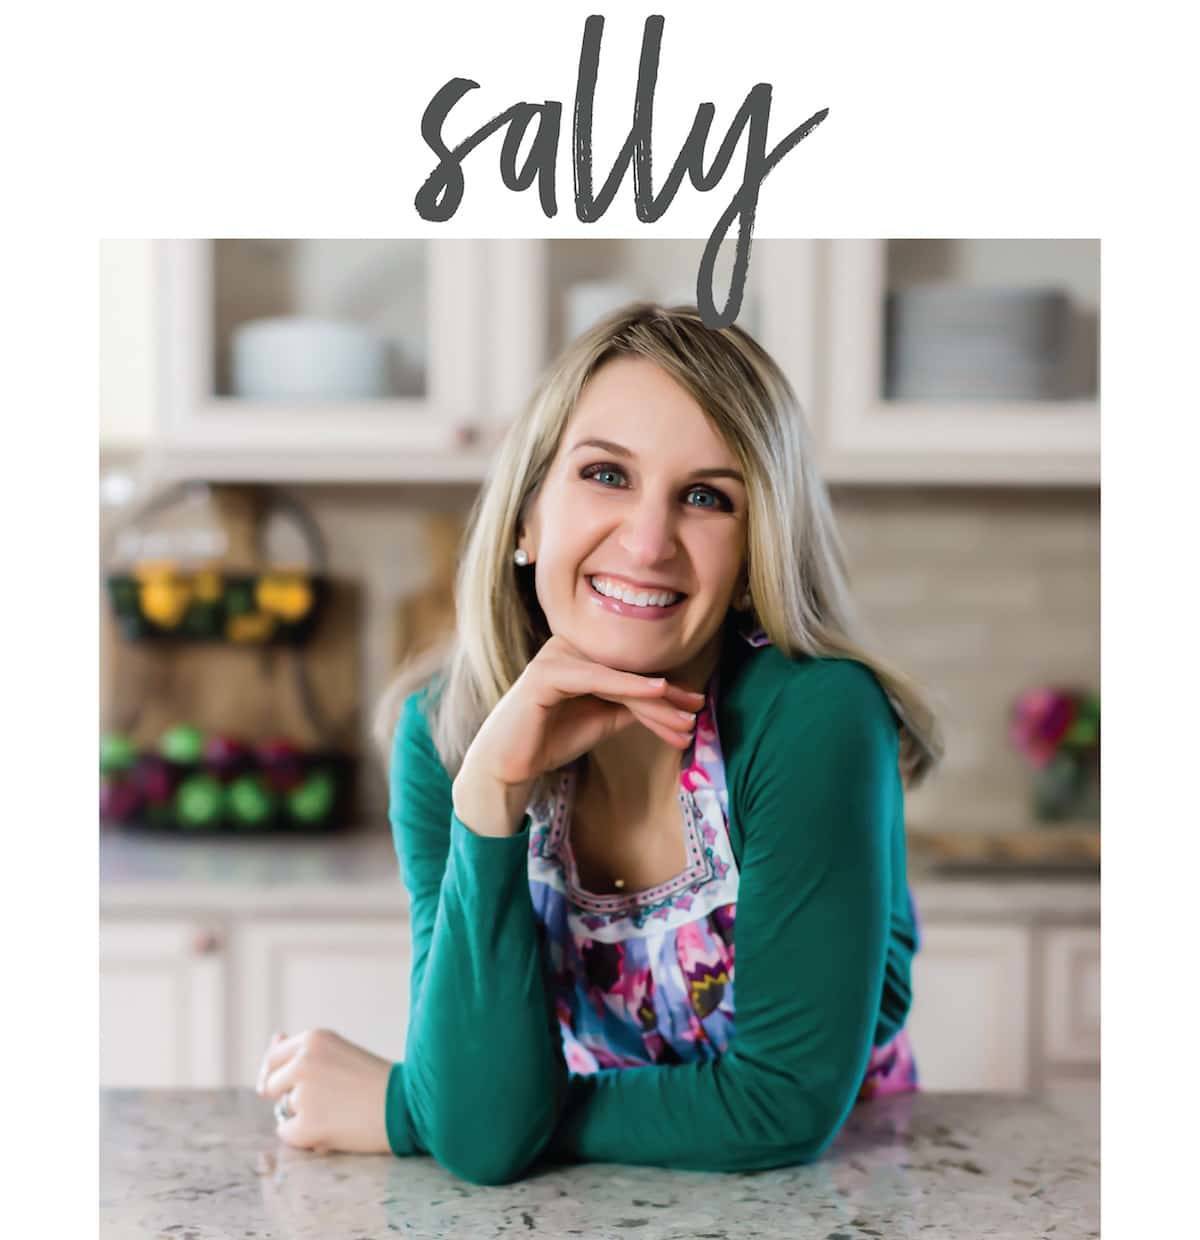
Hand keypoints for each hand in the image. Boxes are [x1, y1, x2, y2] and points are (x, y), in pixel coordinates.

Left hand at [256, 1028, 391, 1154]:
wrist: (406, 1106)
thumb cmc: (375, 1079)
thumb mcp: (339, 1052)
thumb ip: (303, 1049)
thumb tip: (275, 1037)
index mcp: (313, 1039)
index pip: (273, 1057)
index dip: (274, 1073)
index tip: (280, 1086)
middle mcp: (303, 1061)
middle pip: (271, 1085)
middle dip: (288, 1096)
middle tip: (324, 1100)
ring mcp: (302, 1093)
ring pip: (284, 1110)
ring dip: (303, 1115)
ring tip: (339, 1112)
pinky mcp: (305, 1125)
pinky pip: (288, 1134)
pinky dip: (305, 1137)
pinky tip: (333, 1129)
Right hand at [454, 633, 705, 830]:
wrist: (509, 766)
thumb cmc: (550, 741)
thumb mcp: (601, 720)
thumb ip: (628, 705)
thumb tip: (668, 698)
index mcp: (579, 654)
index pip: (630, 670)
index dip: (666, 689)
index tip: (696, 706)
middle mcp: (568, 647)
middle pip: (628, 671)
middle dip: (666, 696)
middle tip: (697, 714)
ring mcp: (556, 656)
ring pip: (618, 676)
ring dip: (655, 700)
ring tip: (685, 717)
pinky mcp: (547, 673)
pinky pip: (596, 678)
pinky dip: (628, 685)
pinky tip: (657, 691)